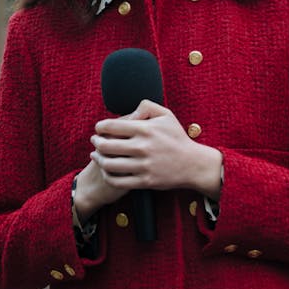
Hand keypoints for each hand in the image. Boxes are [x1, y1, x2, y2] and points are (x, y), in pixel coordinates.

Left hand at [74, 100, 221, 220]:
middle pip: (106, 146)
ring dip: (98, 159)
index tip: (99, 128)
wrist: (193, 164)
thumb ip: (147, 106)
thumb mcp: (166, 115)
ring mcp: (143, 165)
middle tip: (94, 141)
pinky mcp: (145, 181)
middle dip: (95, 142)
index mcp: (145, 129)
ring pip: (109, 165)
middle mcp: (142, 147)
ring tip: (96, 155)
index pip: (111, 126)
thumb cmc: (177, 138)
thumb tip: (130, 111)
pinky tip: (106, 171)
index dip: (100, 127)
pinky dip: (107, 176)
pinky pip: (118, 181)